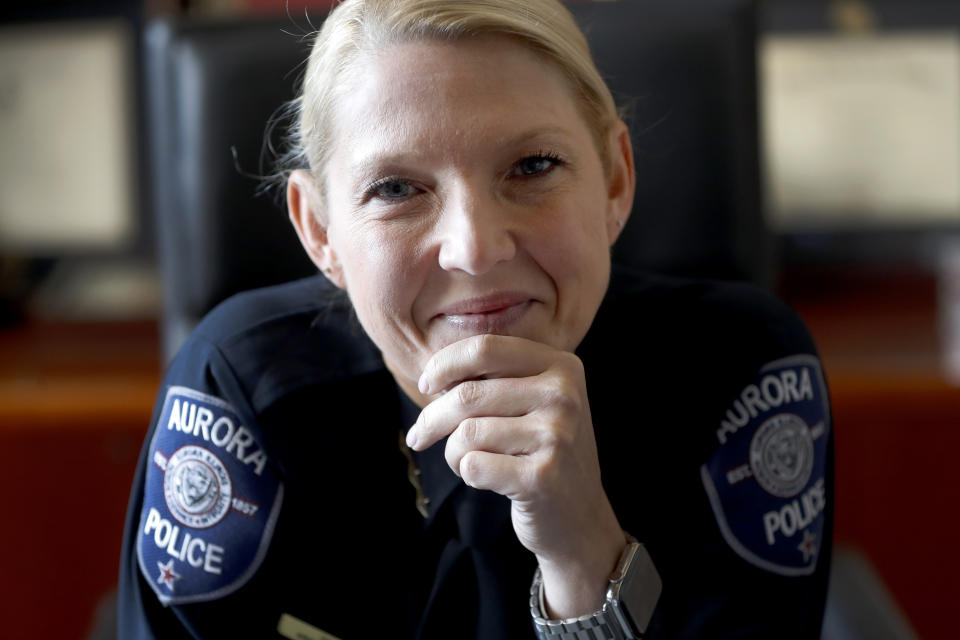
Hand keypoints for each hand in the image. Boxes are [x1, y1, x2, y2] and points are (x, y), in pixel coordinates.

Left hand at [404, 333, 626, 617]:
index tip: (425, 384)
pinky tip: (488, 478)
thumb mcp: (532, 402)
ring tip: (471, 461)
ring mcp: (557, 436)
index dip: (444, 364)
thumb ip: (493, 379)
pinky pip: (472, 465)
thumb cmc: (539, 452)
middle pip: (468, 393)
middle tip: (418, 436)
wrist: (579, 517)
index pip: (485, 348)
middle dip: (432, 417)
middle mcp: (564, 396)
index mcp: (562, 366)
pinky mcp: (542, 477)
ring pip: (466, 432)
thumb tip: (432, 376)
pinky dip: (467, 473)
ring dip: (452, 452)